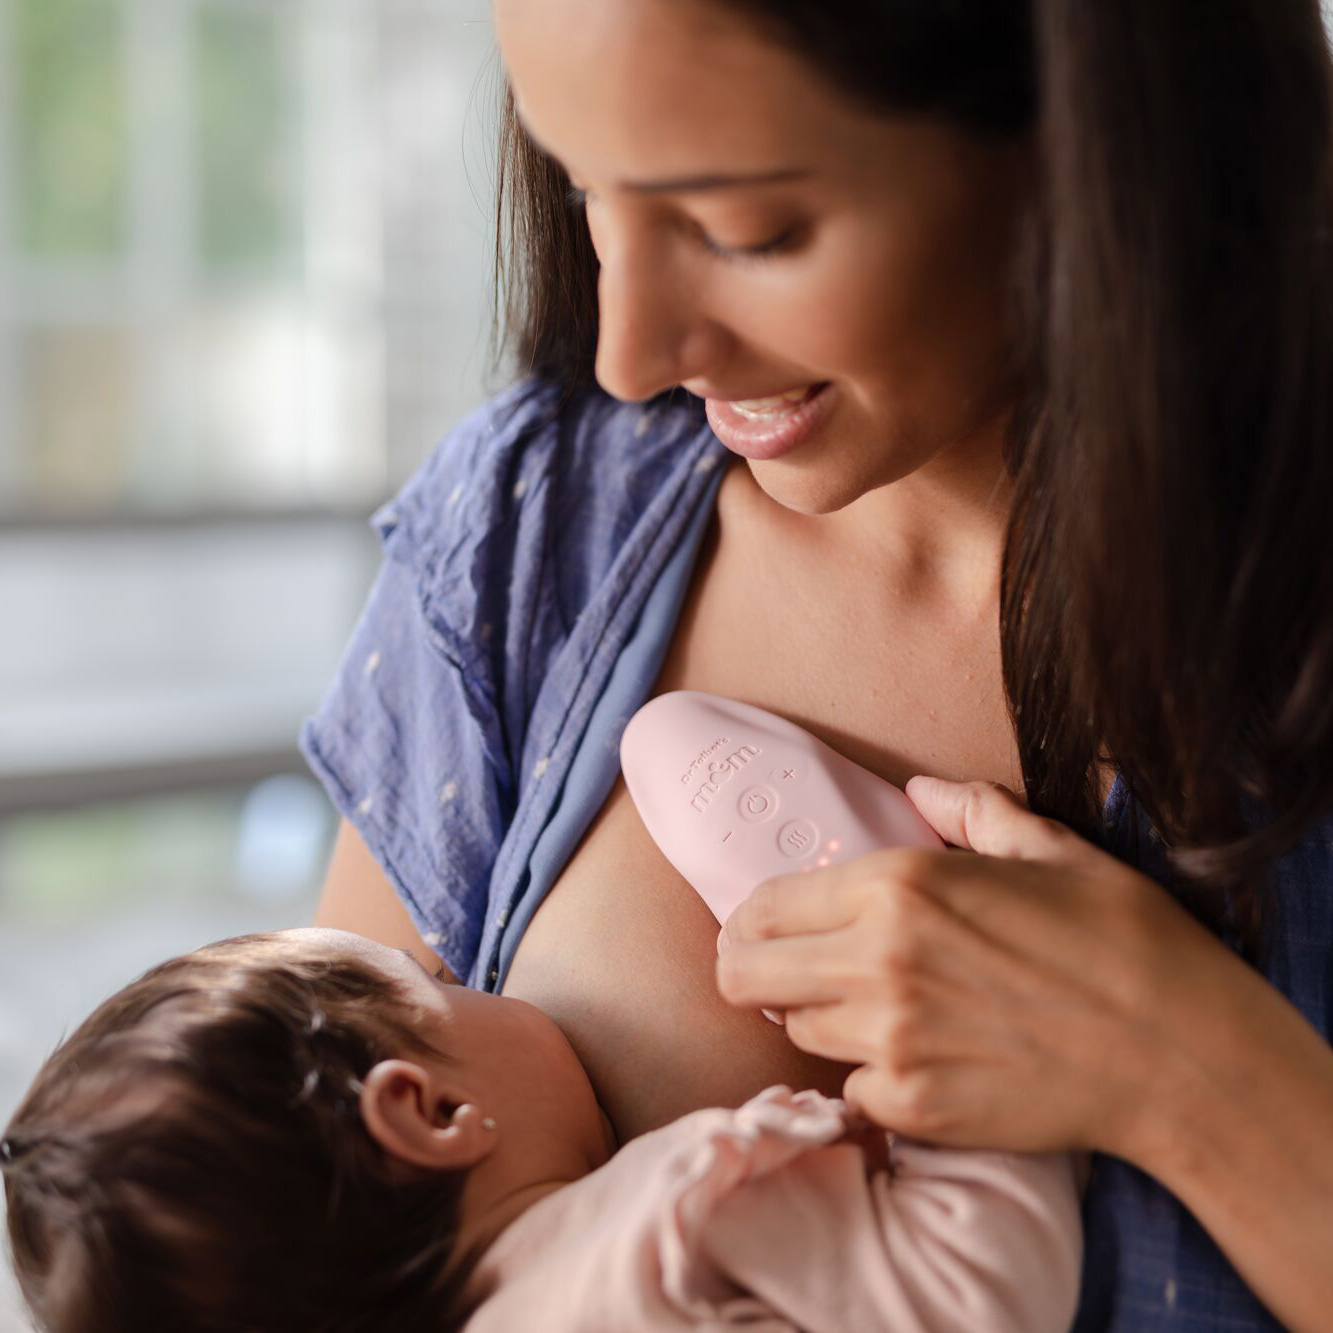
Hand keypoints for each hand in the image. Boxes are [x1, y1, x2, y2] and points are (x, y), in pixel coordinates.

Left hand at [716, 777, 1244, 1157]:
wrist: (1180, 1053)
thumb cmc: (1120, 939)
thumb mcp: (1049, 848)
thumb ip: (970, 811)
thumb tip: (921, 791)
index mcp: (896, 886)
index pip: (762, 906)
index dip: (750, 918)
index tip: (762, 926)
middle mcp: (875, 961)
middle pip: (743, 977)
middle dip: (750, 970)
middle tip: (782, 970)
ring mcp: (890, 1041)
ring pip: (794, 1031)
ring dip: (816, 1018)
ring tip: (870, 1007)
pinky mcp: (913, 1106)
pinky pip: (852, 1089)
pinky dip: (870, 1075)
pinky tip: (917, 1056)